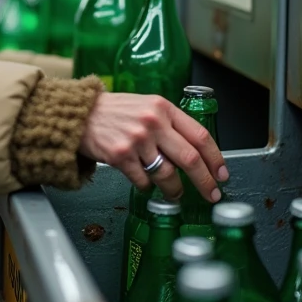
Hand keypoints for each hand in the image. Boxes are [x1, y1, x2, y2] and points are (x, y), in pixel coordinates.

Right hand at [79, 92, 227, 201]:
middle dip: (205, 182)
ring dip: (174, 190)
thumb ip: (169, 123)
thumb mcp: (146, 106)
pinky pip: (144, 181)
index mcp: (163, 108)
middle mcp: (153, 123)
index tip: (222, 174)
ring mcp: (136, 140)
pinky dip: (148, 187)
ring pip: (167, 175)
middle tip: (212, 195)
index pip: (200, 135)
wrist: (78, 114)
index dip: (216, 158)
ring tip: (175, 194)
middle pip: (190, 159)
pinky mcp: (120, 156)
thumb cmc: (114, 112)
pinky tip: (145, 183)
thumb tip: (194, 153)